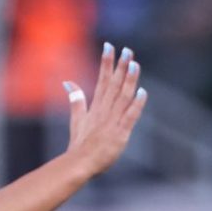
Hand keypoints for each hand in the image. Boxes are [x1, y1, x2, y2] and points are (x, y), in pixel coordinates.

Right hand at [62, 43, 147, 177]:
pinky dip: (136, 104)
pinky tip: (143, 92)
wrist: (80, 164)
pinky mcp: (120, 134)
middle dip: (120, 66)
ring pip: (123, 97)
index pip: (102, 80)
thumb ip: (75, 100)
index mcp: (95, 107)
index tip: (109, 46)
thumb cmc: (80, 145)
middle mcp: (104, 111)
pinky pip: (130, 117)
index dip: (106, 63)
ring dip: (129, 80)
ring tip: (135, 64)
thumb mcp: (76, 120)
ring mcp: (112, 122)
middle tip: (127, 50)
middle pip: (113, 85)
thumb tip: (68, 83)